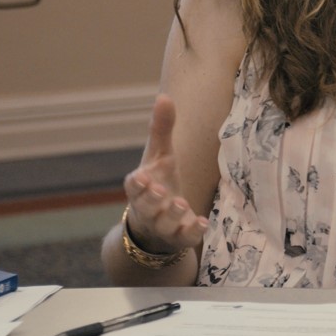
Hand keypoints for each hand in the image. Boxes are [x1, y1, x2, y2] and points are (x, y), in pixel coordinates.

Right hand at [121, 95, 208, 255]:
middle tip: (162, 189)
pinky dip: (192, 231)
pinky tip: (202, 222)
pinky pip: (184, 238)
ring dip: (172, 214)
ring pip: (164, 224)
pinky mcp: (180, 237)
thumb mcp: (161, 155)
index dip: (137, 183)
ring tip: (180, 203)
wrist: (160, 224)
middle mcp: (149, 208)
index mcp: (141, 188)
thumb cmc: (159, 183)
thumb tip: (164, 97)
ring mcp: (164, 225)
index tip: (143, 176)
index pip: (133, 186)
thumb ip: (161, 129)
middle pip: (146, 206)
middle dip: (152, 199)